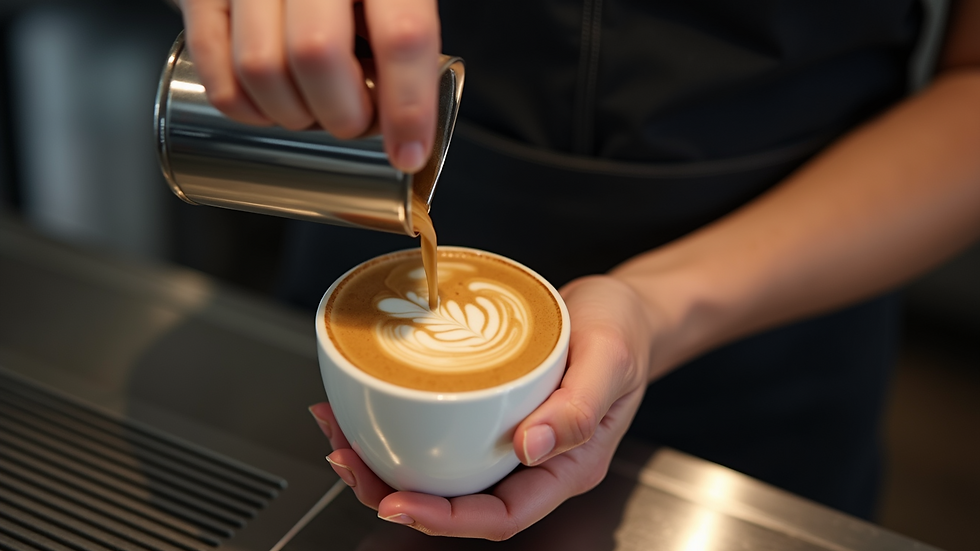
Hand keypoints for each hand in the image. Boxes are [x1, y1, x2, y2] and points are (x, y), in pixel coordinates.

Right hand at [177, 0, 440, 171]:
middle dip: (340, 114)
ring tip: (310, 111)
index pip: (402, 35)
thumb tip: (405, 123)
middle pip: (318, 54)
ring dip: (289, 114)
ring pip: (260, 65)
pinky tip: (266, 106)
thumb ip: (401, 43)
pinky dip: (242, 106)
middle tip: (351, 123)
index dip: (409, 106)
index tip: (408, 152)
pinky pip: (215, 64)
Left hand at [309, 275, 660, 538]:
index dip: (445, 519)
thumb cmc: (625, 330)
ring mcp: (511, 439)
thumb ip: (580, 407)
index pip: (502, 517)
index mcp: (567, 467)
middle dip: (396, 492)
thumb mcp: (611, 359)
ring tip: (342, 434)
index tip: (398, 502)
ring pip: (444, 470)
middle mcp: (534, 462)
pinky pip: (444, 431)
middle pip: (459, 501)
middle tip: (347, 460)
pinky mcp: (492, 412)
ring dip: (388, 462)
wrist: (624, 306)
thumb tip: (531, 448)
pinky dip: (403, 424)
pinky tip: (370, 406)